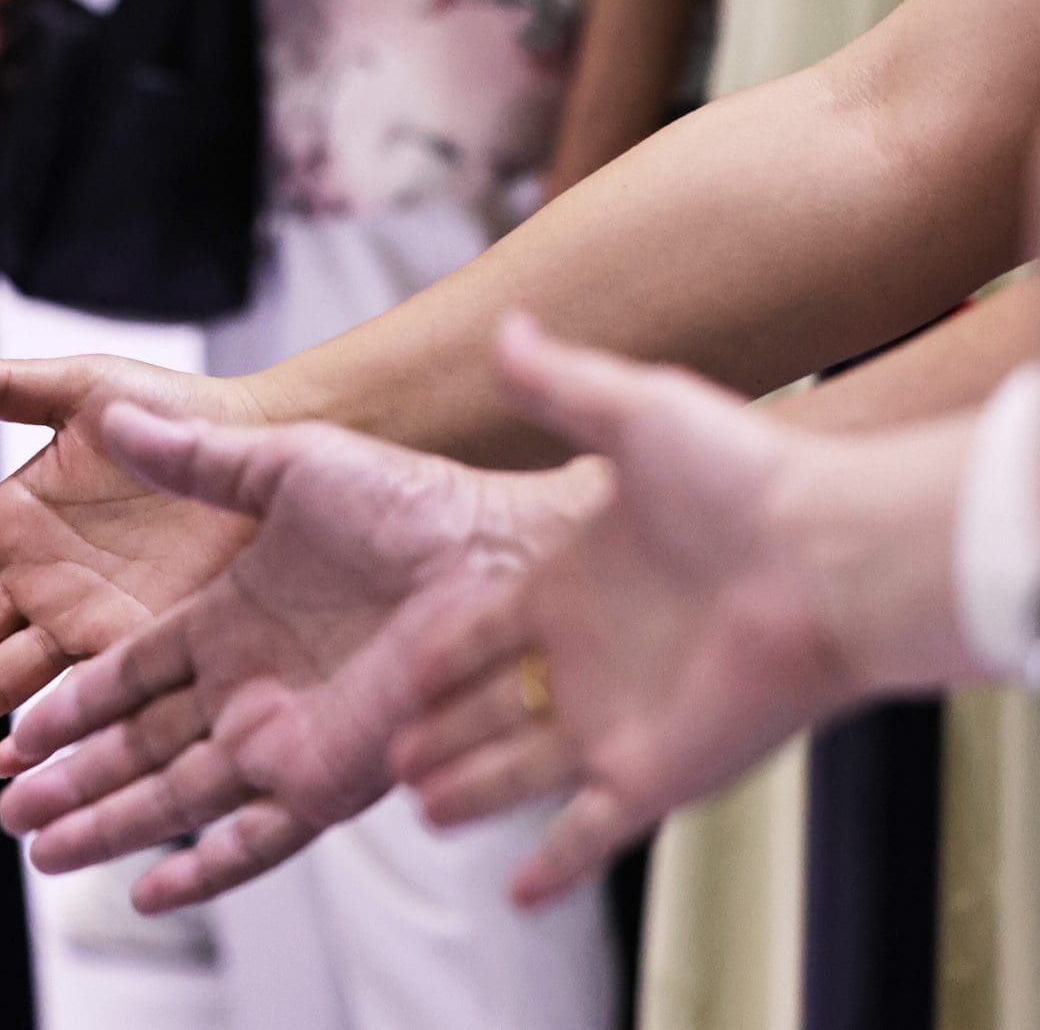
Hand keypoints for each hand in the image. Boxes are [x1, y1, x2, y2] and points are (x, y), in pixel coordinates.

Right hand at [0, 354, 271, 768]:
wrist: (265, 449)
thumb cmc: (177, 410)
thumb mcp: (85, 391)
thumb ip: (10, 390)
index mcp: (14, 517)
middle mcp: (37, 577)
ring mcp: (81, 618)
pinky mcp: (132, 646)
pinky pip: (75, 697)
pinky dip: (38, 731)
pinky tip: (4, 766)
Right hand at [0, 407, 601, 910]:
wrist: (502, 555)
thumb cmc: (412, 499)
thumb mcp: (282, 466)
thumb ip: (193, 458)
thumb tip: (117, 418)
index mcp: (229, 617)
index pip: (128, 674)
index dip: (72, 705)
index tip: (14, 728)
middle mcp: (250, 686)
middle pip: (137, 747)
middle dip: (71, 780)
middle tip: (5, 809)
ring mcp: (288, 737)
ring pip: (176, 797)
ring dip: (108, 826)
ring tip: (41, 852)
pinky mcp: (332, 777)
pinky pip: (257, 838)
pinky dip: (204, 868)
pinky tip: (150, 891)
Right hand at [389, 315, 974, 907]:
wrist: (838, 560)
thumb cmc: (752, 479)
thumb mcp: (637, 415)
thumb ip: (561, 381)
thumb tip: (509, 325)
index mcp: (573, 583)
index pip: (483, 626)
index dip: (435, 648)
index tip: (392, 665)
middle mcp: (593, 656)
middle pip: (490, 704)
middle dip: (434, 729)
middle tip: (379, 750)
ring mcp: (621, 719)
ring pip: (520, 770)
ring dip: (470, 790)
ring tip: (414, 803)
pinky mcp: (654, 771)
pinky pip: (593, 832)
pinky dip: (555, 865)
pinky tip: (516, 892)